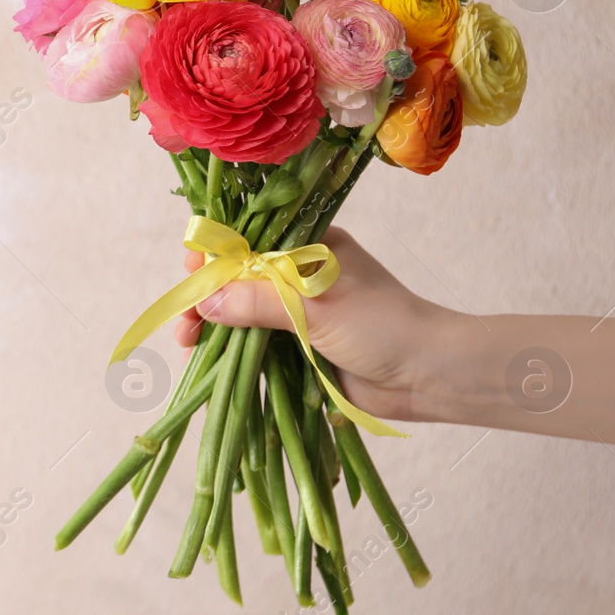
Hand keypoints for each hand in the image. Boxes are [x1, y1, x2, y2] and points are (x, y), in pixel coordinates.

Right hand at [172, 228, 452, 422]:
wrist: (429, 375)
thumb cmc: (382, 325)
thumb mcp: (316, 307)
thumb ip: (259, 301)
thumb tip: (206, 302)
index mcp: (308, 245)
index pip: (248, 239)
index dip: (215, 255)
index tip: (192, 275)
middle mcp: (299, 274)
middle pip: (237, 279)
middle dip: (206, 298)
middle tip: (185, 324)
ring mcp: (298, 312)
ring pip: (242, 314)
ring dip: (214, 328)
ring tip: (189, 347)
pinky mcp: (299, 347)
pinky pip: (255, 346)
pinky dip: (231, 352)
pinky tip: (208, 363)